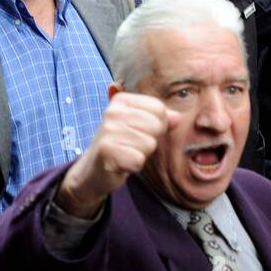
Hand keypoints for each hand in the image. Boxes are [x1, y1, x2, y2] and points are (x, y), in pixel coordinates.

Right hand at [55, 93, 175, 217]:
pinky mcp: (106, 151)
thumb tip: (177, 118)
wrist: (93, 170)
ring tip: (126, 152)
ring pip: (149, 144)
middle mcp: (112, 112)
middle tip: (132, 145)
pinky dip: (134, 166)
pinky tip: (121, 163)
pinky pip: (139, 160)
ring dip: (141, 154)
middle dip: (150, 140)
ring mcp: (107, 131)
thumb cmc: (122, 145)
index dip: (158, 125)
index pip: (159, 108)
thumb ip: (161, 119)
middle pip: (156, 126)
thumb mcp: (140, 126)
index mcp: (121, 100)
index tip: (140, 132)